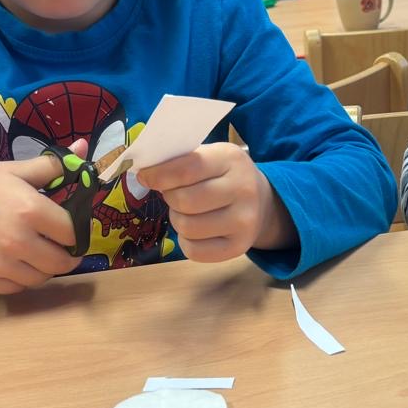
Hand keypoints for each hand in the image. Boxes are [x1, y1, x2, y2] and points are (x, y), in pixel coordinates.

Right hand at [0, 156, 77, 294]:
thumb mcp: (15, 170)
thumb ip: (53, 165)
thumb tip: (84, 147)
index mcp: (30, 210)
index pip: (73, 232)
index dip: (76, 231)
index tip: (70, 229)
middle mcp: (18, 241)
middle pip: (62, 261)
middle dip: (66, 254)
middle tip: (59, 246)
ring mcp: (1, 264)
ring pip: (41, 278)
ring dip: (45, 268)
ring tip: (37, 253)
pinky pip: (18, 288)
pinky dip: (22, 278)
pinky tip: (16, 262)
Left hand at [137, 143, 295, 262]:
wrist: (262, 202)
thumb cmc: (224, 176)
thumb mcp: (210, 156)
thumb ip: (181, 161)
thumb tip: (145, 174)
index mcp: (231, 159)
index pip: (188, 168)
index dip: (159, 175)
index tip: (145, 177)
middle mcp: (243, 189)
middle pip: (185, 201)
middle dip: (170, 198)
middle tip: (174, 194)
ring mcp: (244, 221)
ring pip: (187, 227)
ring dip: (177, 219)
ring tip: (187, 211)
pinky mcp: (239, 247)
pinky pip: (194, 251)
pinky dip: (185, 241)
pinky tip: (194, 231)